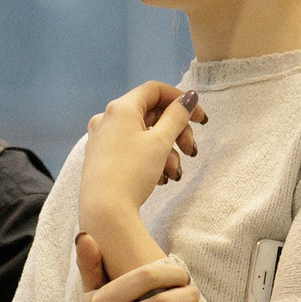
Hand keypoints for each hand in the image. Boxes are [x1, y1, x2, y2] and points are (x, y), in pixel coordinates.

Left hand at [78, 82, 205, 238]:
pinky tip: (160, 180)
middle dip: (177, 133)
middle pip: (151, 115)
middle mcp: (107, 119)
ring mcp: (102, 140)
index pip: (155, 90)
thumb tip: (189, 97)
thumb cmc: (133, 172)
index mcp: (120, 108)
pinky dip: (150, 160)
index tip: (199, 118)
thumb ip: (177, 116)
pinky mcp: (101, 159)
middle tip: (192, 151)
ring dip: (166, 152)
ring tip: (175, 174)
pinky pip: (132, 151)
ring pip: (143, 136)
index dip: (180, 100)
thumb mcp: (161, 142)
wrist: (104, 211)